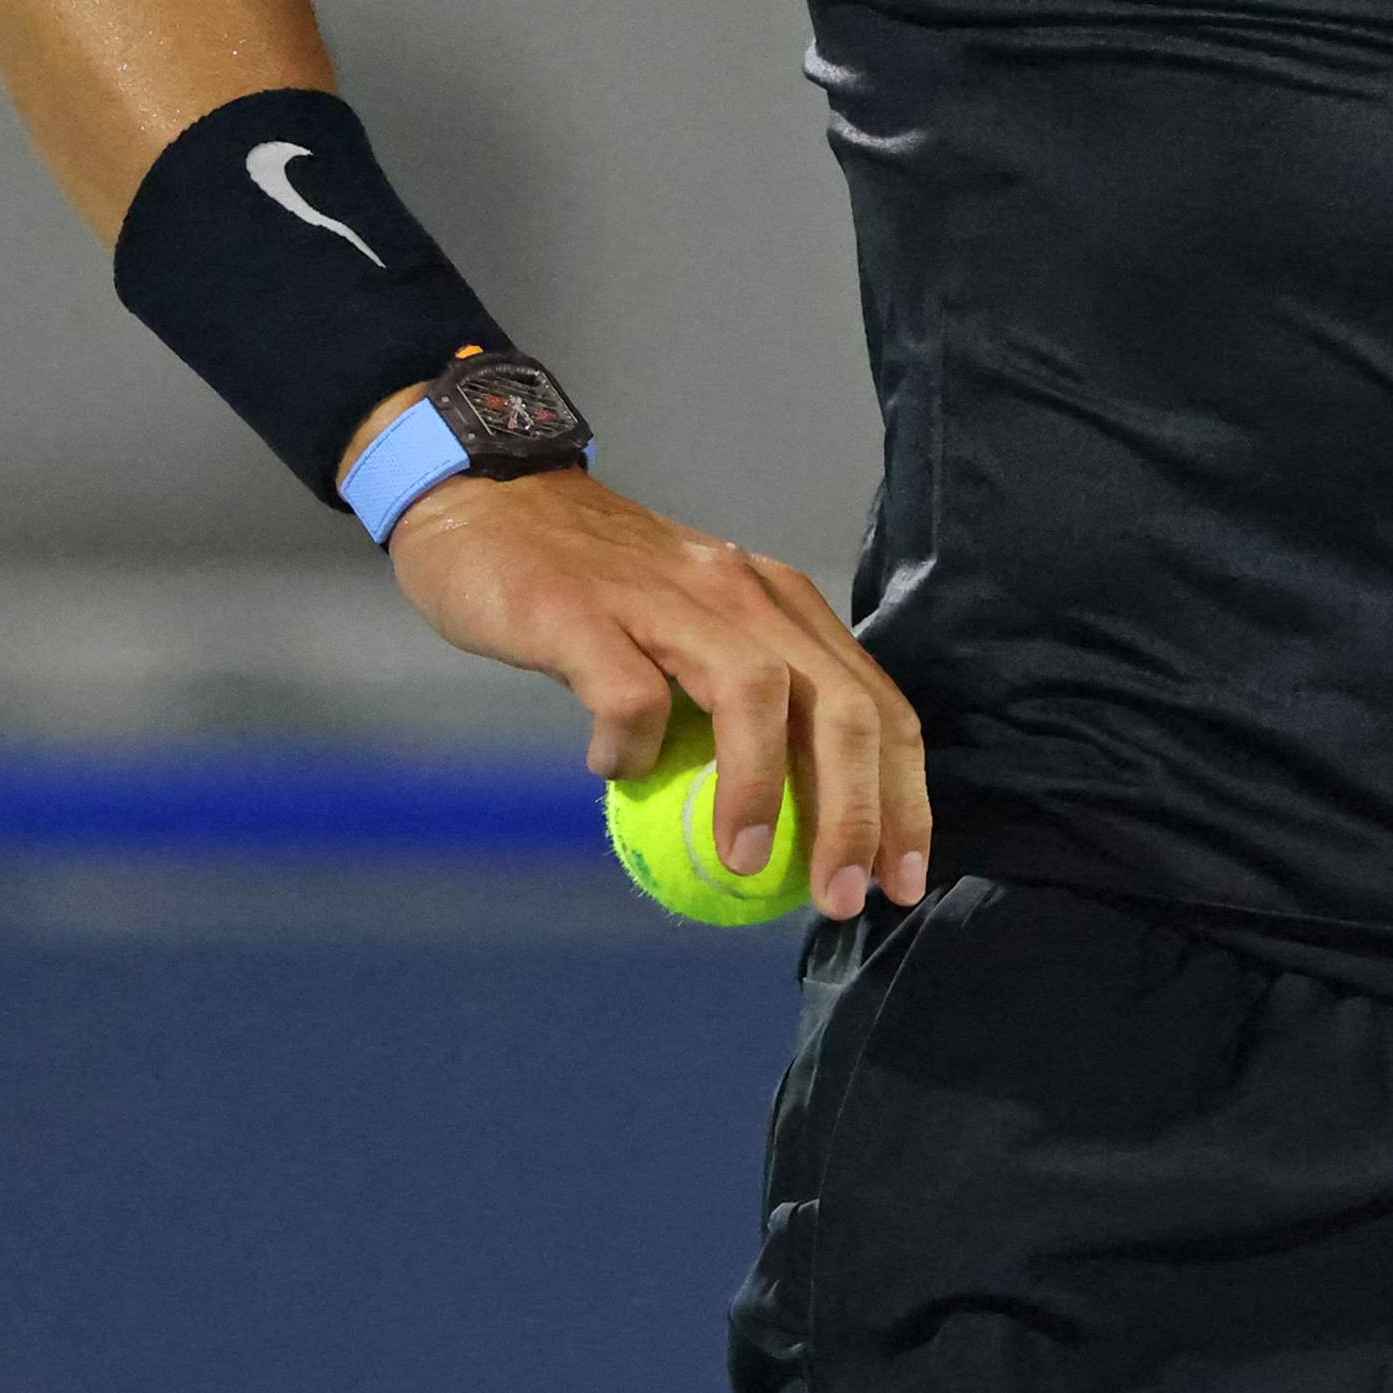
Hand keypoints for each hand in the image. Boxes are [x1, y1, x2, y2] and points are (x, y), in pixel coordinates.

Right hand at [386, 468, 934, 916]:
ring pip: (755, 692)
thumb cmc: (594, 584)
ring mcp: (665, 598)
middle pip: (837, 706)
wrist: (488, 496)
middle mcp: (743, 594)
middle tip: (843, 896)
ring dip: (759, 789)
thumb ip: (739, 705)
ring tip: (744, 864)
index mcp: (781, 605)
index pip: (876, 705)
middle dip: (858, 813)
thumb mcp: (694, 631)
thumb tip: (781, 825)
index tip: (903, 879)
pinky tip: (615, 772)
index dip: (904, 797)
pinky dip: (632, 745)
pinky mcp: (582, 611)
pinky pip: (628, 693)